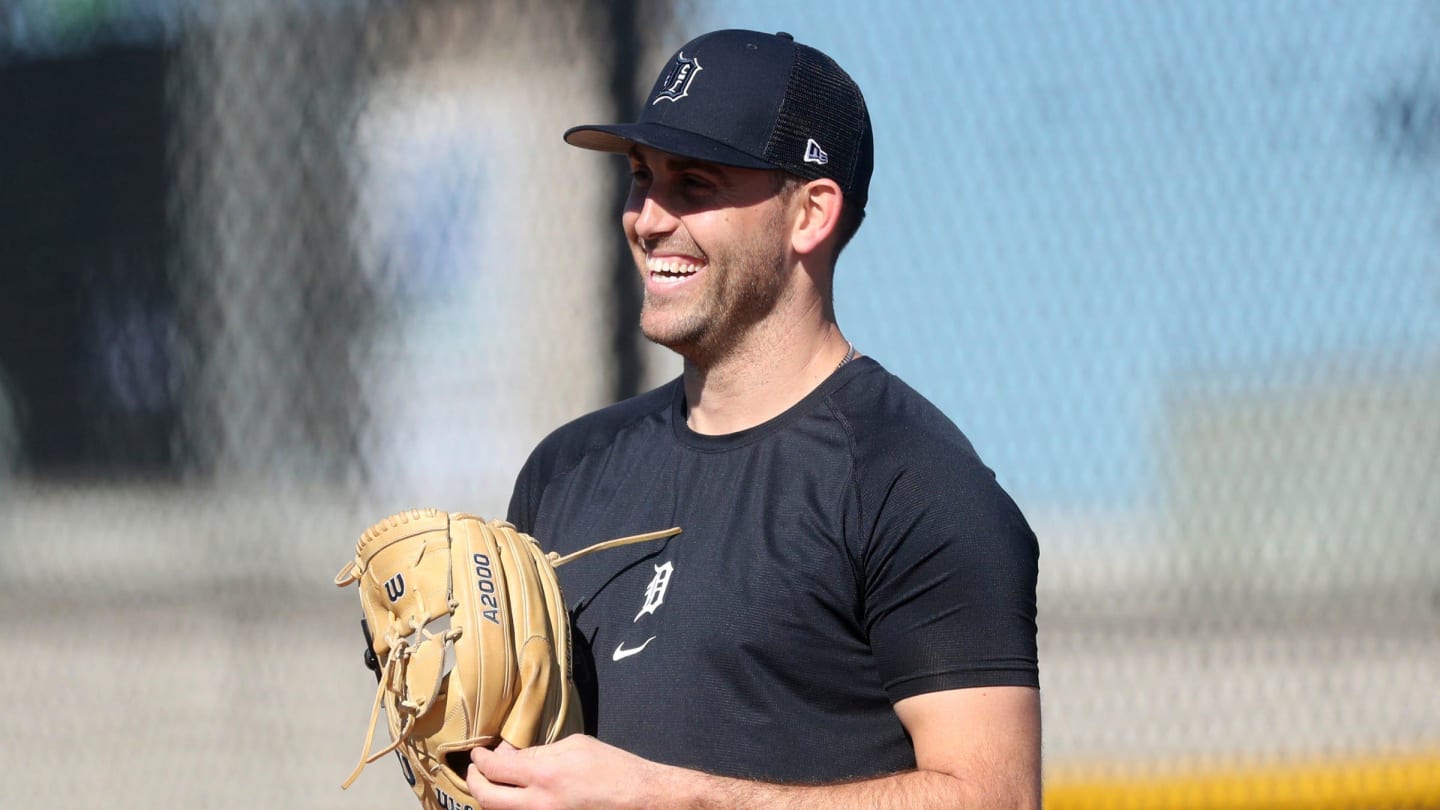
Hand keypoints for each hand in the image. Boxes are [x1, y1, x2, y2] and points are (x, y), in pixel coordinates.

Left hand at [467, 735, 673, 809]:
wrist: (639, 799)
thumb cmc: (613, 768)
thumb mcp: (575, 746)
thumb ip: (538, 751)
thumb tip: (509, 755)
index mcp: (545, 775)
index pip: (494, 768)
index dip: (480, 759)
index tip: (479, 753)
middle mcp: (539, 804)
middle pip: (486, 797)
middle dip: (474, 781)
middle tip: (475, 770)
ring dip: (489, 797)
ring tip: (491, 783)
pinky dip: (510, 807)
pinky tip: (513, 797)